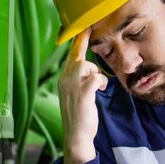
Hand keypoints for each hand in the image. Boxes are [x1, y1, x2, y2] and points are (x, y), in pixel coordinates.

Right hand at [58, 29, 107, 163]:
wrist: (76, 136)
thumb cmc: (80, 114)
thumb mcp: (77, 93)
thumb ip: (81, 80)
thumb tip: (91, 69)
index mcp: (63, 79)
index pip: (70, 55)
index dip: (77, 40)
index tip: (83, 27)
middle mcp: (65, 79)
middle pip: (77, 56)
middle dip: (84, 44)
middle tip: (90, 30)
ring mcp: (73, 86)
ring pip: (87, 66)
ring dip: (96, 74)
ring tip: (97, 87)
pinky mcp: (83, 93)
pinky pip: (96, 78)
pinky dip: (101, 83)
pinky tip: (100, 90)